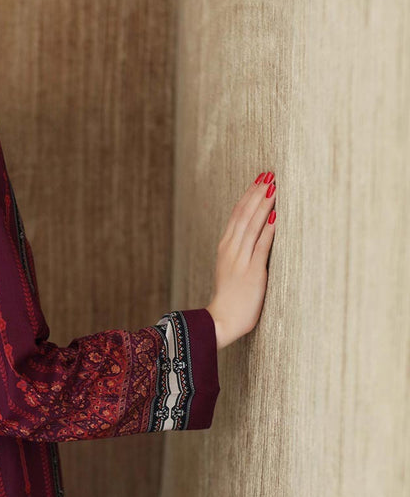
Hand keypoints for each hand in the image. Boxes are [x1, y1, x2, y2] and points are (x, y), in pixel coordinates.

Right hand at [206, 173, 276, 349]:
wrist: (221, 321)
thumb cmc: (230, 299)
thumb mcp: (231, 269)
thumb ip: (241, 251)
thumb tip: (256, 235)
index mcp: (225, 247)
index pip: (237, 215)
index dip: (249, 195)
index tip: (260, 179)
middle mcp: (231, 250)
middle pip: (244, 214)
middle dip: (257, 193)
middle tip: (269, 174)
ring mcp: (240, 260)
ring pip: (251, 225)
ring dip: (263, 204)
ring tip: (274, 187)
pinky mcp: (252, 272)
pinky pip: (260, 246)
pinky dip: (267, 230)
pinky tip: (275, 216)